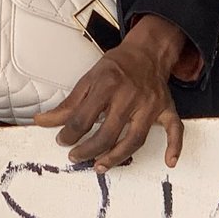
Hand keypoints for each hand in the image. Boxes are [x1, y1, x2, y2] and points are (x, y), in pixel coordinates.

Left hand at [36, 16, 188, 170]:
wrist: (146, 52)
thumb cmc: (116, 67)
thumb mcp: (88, 79)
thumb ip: (68, 104)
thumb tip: (42, 121)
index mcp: (107, 85)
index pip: (84, 117)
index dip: (69, 133)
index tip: (63, 140)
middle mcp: (130, 95)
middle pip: (108, 133)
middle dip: (89, 150)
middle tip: (76, 156)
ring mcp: (150, 104)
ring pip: (135, 138)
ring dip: (117, 156)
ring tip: (100, 166)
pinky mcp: (166, 108)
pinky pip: (176, 129)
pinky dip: (176, 146)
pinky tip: (170, 161)